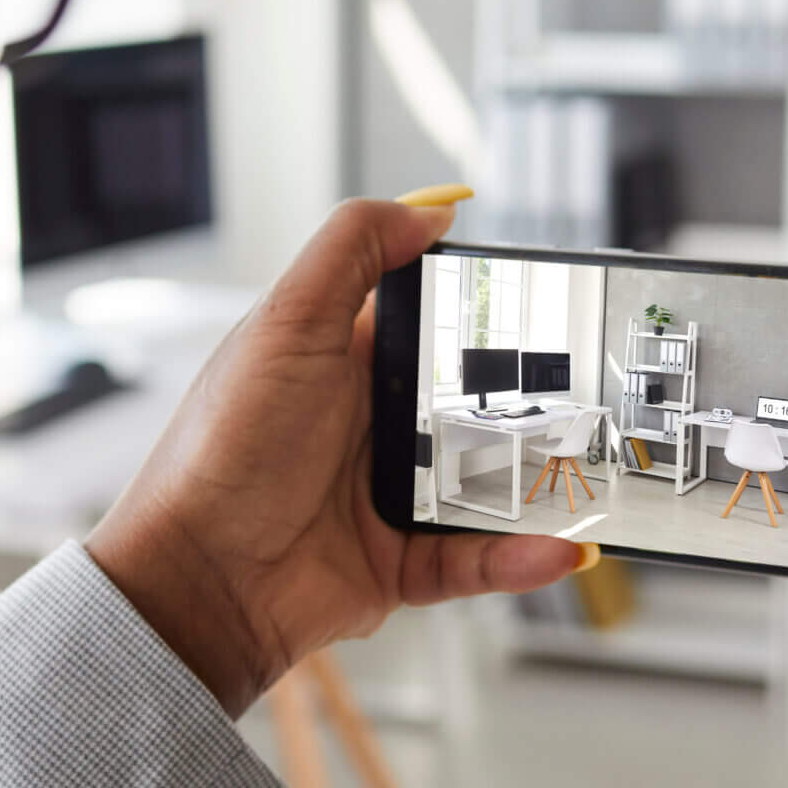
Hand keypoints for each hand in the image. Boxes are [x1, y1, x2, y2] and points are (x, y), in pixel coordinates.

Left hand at [88, 192, 586, 715]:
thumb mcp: (285, 323)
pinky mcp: (402, 562)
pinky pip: (478, 557)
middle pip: (477, 404)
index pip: (432, 320)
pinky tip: (557, 547)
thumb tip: (430, 209)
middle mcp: (372, 424)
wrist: (197, 578)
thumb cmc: (222, 449)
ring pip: (491, 483)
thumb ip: (353, 251)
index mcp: (345, 358)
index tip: (545, 301)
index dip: (485, 309)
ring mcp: (390, 494)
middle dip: (534, 403)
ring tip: (589, 480)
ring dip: (541, 486)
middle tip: (591, 396)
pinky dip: (519, 556)